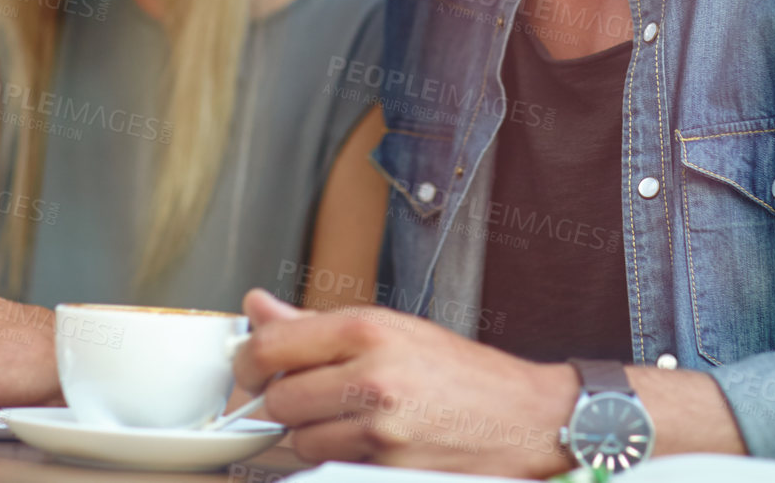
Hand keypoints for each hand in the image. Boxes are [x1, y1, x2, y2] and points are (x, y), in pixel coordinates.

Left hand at [233, 289, 576, 475]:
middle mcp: (371, 377)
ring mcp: (379, 428)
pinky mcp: (386, 468)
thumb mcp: (394, 328)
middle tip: (314, 395)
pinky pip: (330, 465)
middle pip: (278, 400)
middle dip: (287, 402)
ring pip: (299, 440)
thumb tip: (258, 307)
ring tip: (353, 418)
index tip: (252, 366)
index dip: (249, 361)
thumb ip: (318, 324)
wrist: (526, 418)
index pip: (271, 346)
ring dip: (313, 434)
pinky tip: (370, 442)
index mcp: (369, 331)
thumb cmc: (463, 372)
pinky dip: (339, 458)